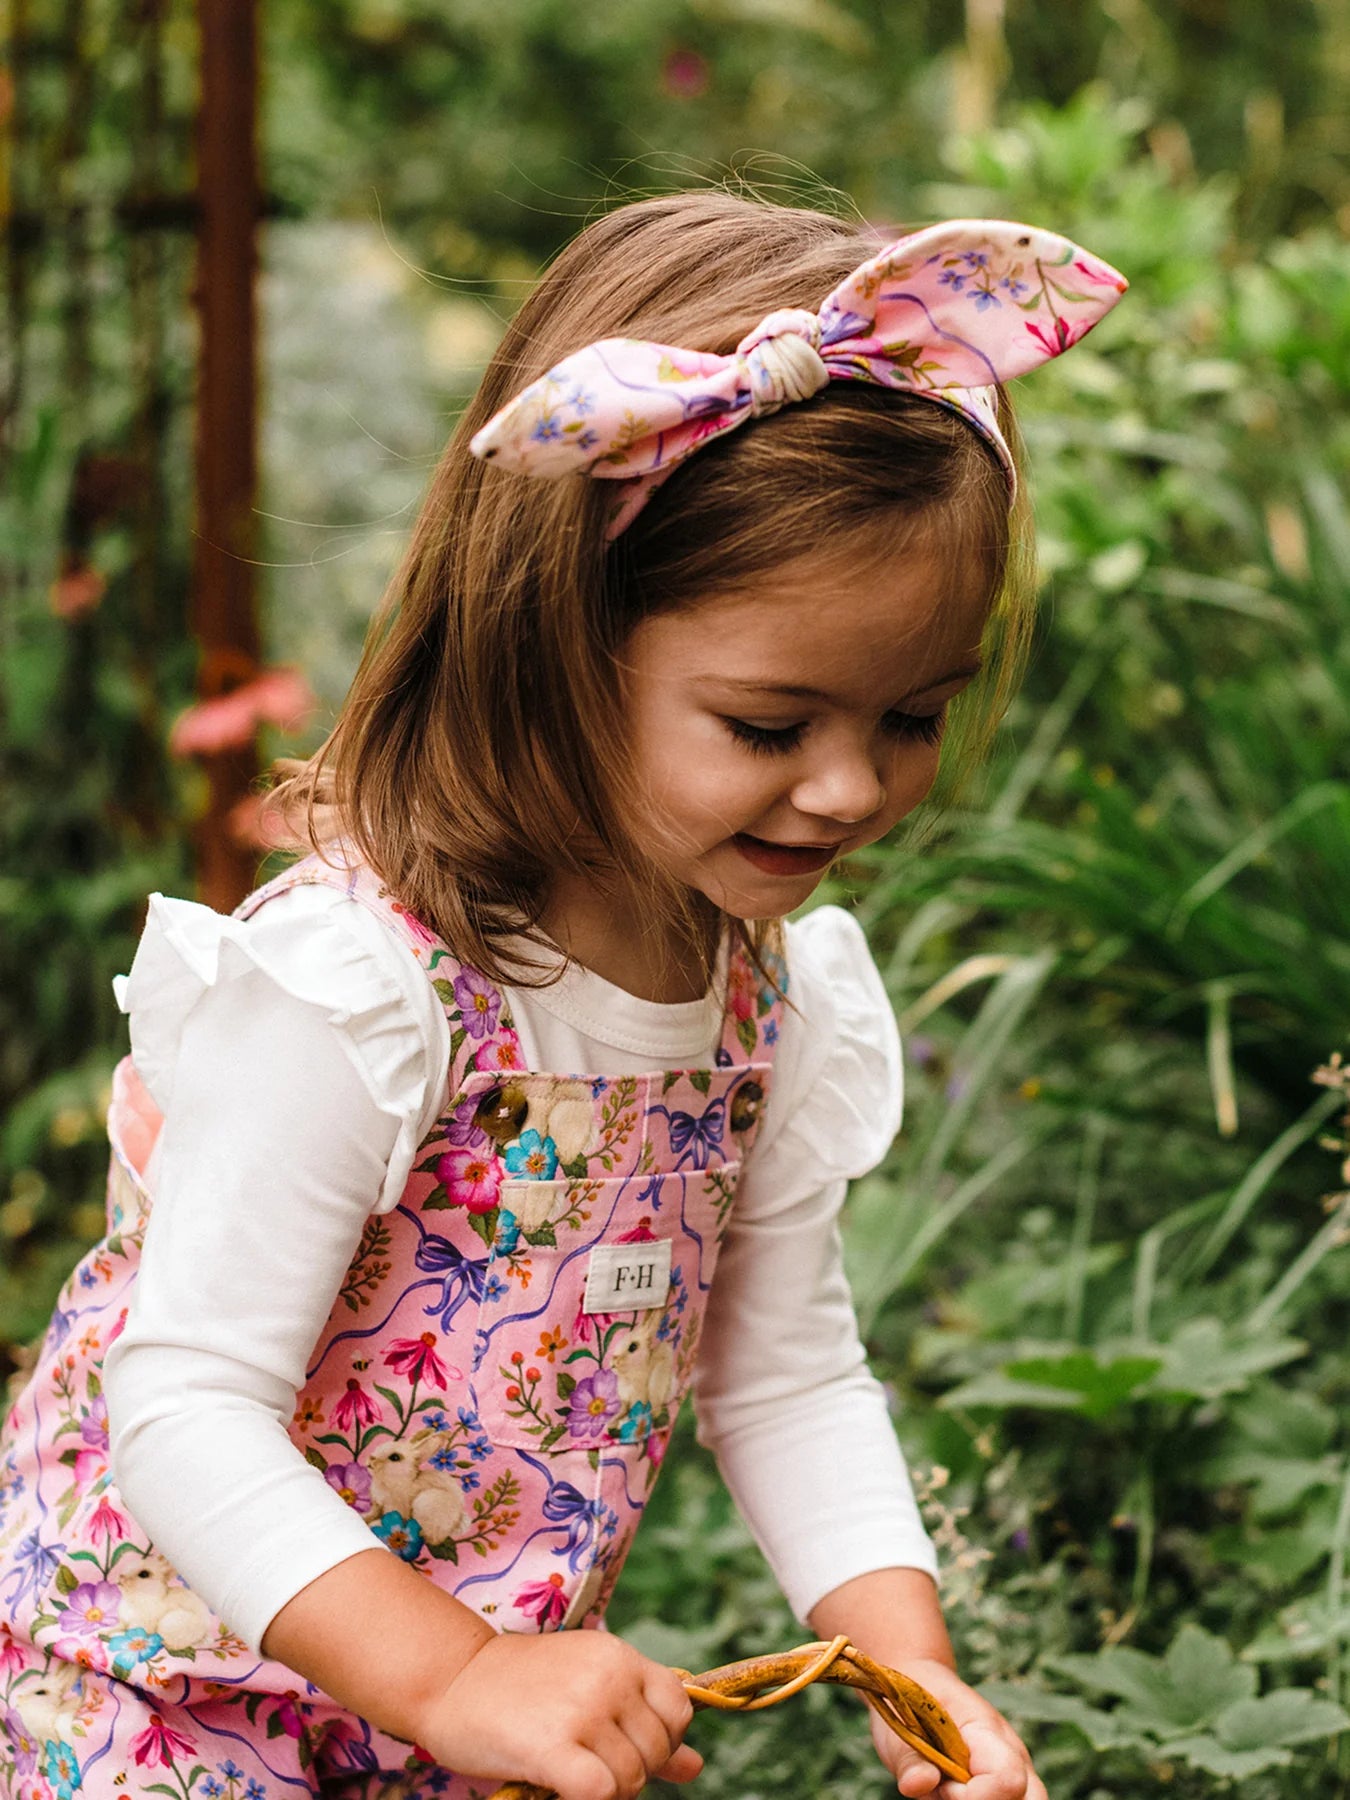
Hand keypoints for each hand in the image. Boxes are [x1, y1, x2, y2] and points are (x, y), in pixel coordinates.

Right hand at [416, 1630, 702, 1799]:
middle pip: (655, 1751)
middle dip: (631, 1772)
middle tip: (588, 1766)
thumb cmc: (522, 1688)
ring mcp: (582, 1709)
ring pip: (630, 1779)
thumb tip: (695, 1766)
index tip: (628, 1748)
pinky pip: (601, 1792)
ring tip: (571, 1776)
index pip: (678, 1708)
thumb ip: (642, 1725)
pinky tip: (563, 1787)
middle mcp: (607, 1677)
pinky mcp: (552, 1745)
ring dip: (608, 1791)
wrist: (452, 1680)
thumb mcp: (587, 1689)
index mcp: (619, 1656)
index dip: (664, 1740)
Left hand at [868, 1658, 1045, 1799]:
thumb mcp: (900, 1729)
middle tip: (949, 1793)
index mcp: (989, 1732)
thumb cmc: (910, 1704)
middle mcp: (1013, 1754)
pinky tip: (953, 1794)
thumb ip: (910, 1760)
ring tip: (951, 1792)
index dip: (972, 1797)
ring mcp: (1017, 1770)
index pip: (1007, 1779)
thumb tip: (917, 1786)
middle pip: (1033, 1799)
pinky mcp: (1007, 1786)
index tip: (943, 1786)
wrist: (920, 1683)